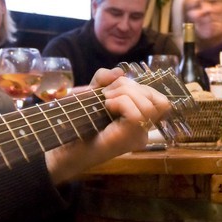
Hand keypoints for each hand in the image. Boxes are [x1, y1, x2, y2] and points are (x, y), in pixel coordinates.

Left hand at [45, 69, 170, 180]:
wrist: (61, 150)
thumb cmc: (76, 124)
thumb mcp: (91, 94)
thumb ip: (104, 79)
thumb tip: (119, 71)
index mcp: (140, 123)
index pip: (161, 101)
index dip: (140, 87)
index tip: (114, 91)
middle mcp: (143, 133)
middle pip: (159, 100)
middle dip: (131, 86)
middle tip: (107, 94)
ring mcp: (137, 138)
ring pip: (149, 106)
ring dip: (125, 94)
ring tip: (106, 100)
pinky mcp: (127, 139)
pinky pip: (137, 114)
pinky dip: (121, 102)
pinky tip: (106, 106)